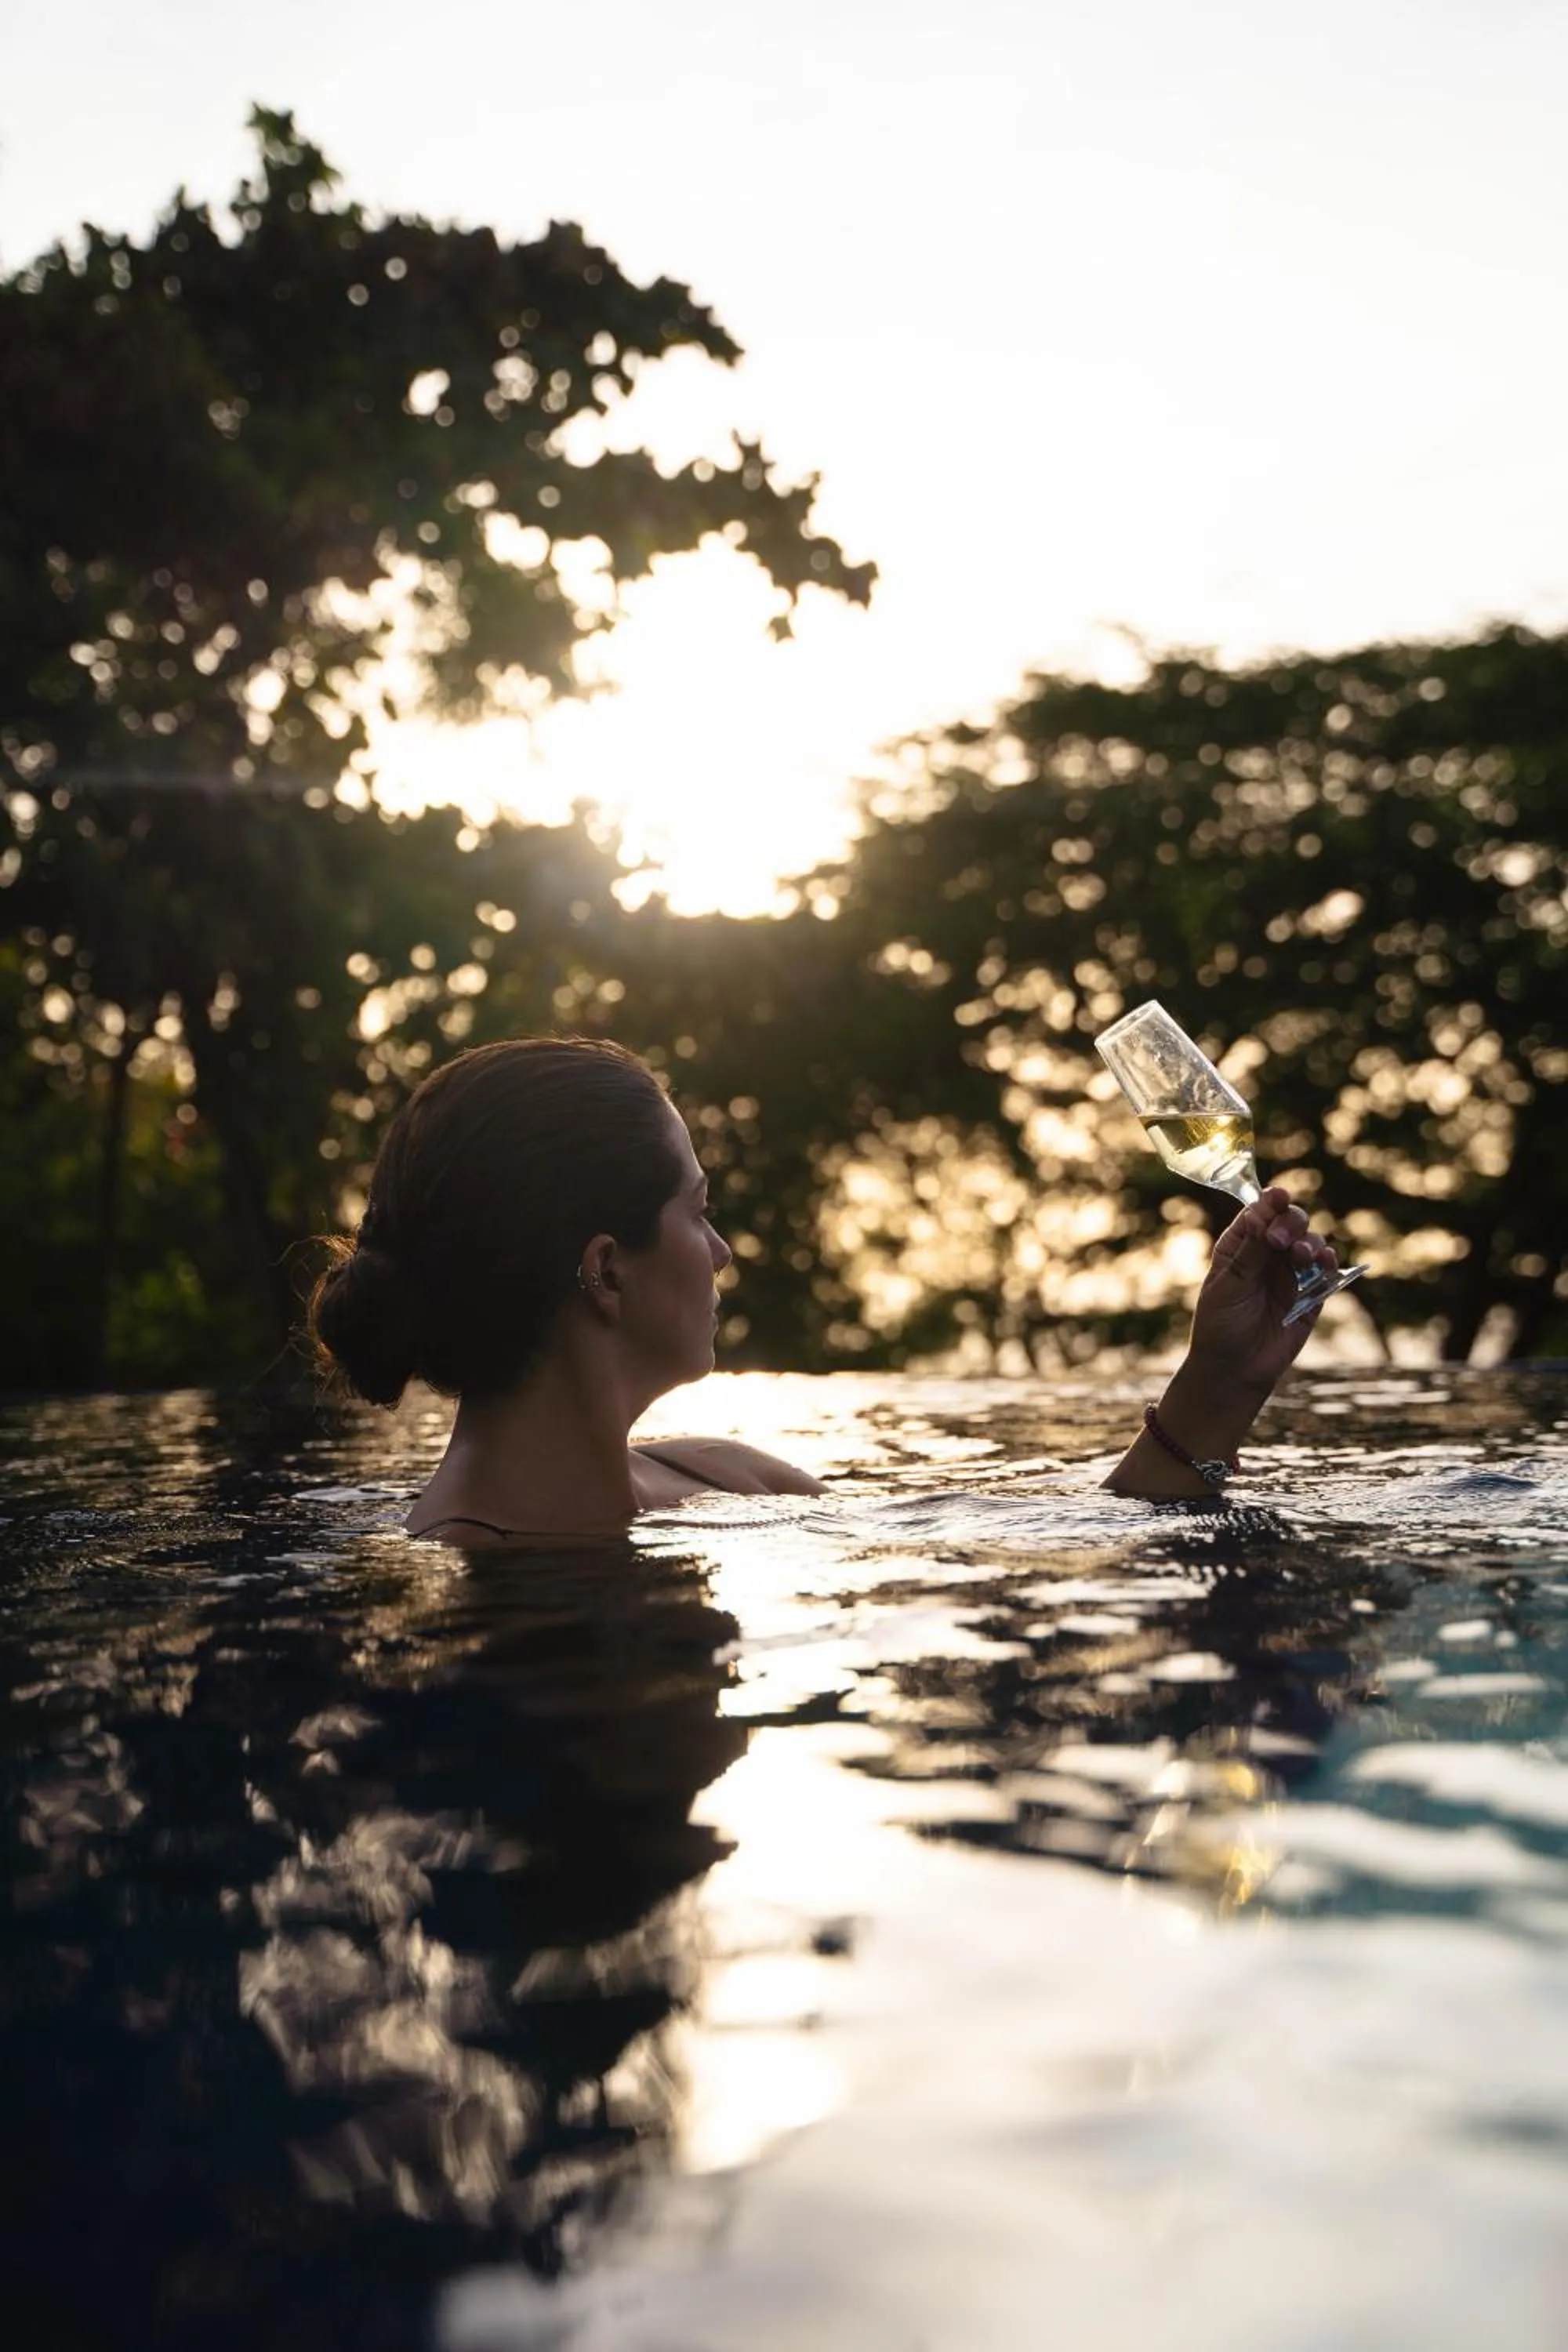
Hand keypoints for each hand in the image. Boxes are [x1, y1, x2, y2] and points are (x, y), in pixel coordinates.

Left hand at [1188, 1185, 1336, 1399]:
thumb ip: (1248, 1253)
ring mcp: (1291, 1274)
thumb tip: (1258, 1213)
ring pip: (1310, 1243)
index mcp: (1240, 1247)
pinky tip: (1324, 1262)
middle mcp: (1267, 1255)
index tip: (1277, 1197)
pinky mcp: (1311, 1295)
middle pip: (1289, 1222)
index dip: (1269, 1203)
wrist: (1234, 1370)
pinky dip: (1329, 1263)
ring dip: (1309, 1242)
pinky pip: (1326, 1272)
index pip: (1258, 1214)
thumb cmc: (1220, 1326)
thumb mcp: (1228, 1287)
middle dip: (1290, 1222)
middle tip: (1281, 1240)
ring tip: (1300, 1256)